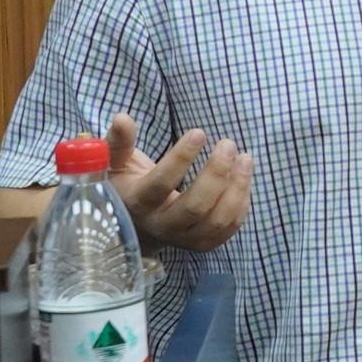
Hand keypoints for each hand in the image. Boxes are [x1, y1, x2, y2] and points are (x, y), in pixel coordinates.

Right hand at [104, 112, 253, 252]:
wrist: (134, 226)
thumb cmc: (126, 187)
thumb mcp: (116, 164)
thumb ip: (119, 142)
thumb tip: (122, 117)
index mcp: (138, 203)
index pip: (161, 184)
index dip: (181, 159)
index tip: (199, 133)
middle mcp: (160, 225)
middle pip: (195, 206)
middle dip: (217, 173)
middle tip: (228, 144)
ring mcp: (182, 238)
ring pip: (217, 220)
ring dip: (237, 187)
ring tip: (245, 158)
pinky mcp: (201, 244)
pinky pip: (228, 229)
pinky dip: (241, 204)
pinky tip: (243, 180)